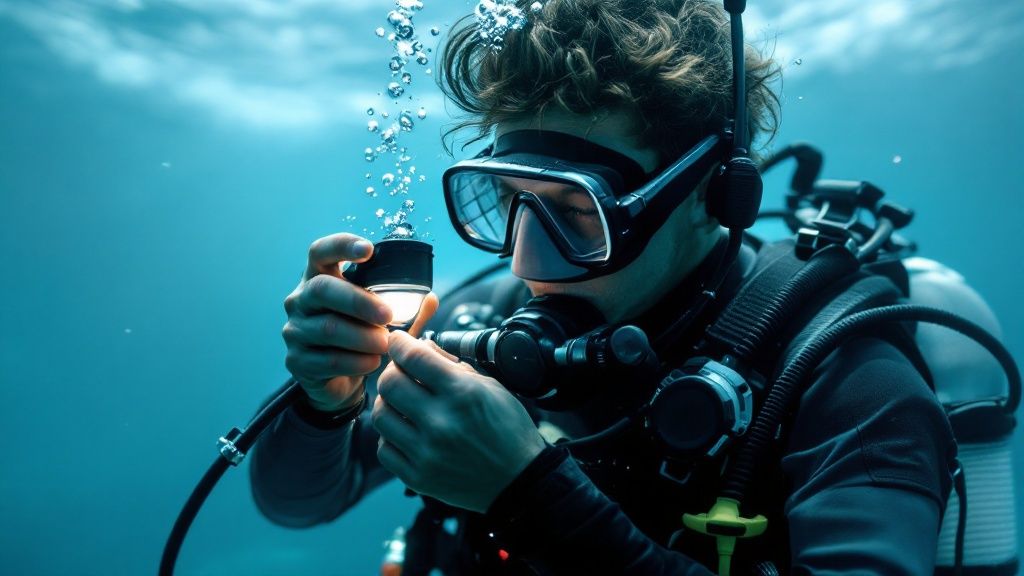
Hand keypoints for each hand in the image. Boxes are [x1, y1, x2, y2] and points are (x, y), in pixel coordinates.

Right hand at [282, 233, 438, 410]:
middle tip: (388, 315)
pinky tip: (372, 362)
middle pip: (322, 289)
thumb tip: (431, 298)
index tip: (367, 250)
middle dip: (359, 301)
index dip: (341, 245)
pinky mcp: (296, 360)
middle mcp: (301, 300)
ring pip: (327, 328)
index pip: (320, 251)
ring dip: (363, 337)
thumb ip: (408, 311)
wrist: (336, 382)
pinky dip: (356, 361)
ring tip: (385, 344)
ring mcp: (295, 330)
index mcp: (320, 278)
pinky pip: (328, 359)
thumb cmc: (358, 339)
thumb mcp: (383, 321)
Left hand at [372, 331, 546, 512]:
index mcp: (463, 394)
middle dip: (392, 371)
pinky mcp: (418, 477)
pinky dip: (391, 436)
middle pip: (390, 384)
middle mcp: (441, 422)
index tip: (397, 342)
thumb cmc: (508, 430)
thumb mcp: (491, 386)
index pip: (413, 357)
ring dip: (389, 403)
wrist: (520, 479)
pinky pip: (384, 449)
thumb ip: (453, 365)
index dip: (399, 344)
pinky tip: (406, 432)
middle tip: (401, 373)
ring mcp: (427, 453)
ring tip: (403, 404)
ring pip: (381, 416)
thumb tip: (421, 346)